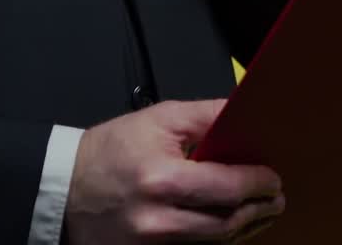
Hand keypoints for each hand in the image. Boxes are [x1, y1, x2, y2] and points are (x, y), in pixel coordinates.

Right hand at [63, 99, 284, 243]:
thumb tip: (241, 111)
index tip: (273, 177)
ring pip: (215, 244)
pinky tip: (231, 226)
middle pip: (227, 224)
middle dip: (259, 211)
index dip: (257, 184)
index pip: (227, 188)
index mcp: (162, 179)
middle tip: (276, 199)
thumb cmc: (110, 150)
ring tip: (261, 213)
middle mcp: (159, 220)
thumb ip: (202, 116)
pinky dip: (218, 240)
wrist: (65, 189)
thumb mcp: (156, 119)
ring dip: (245, 229)